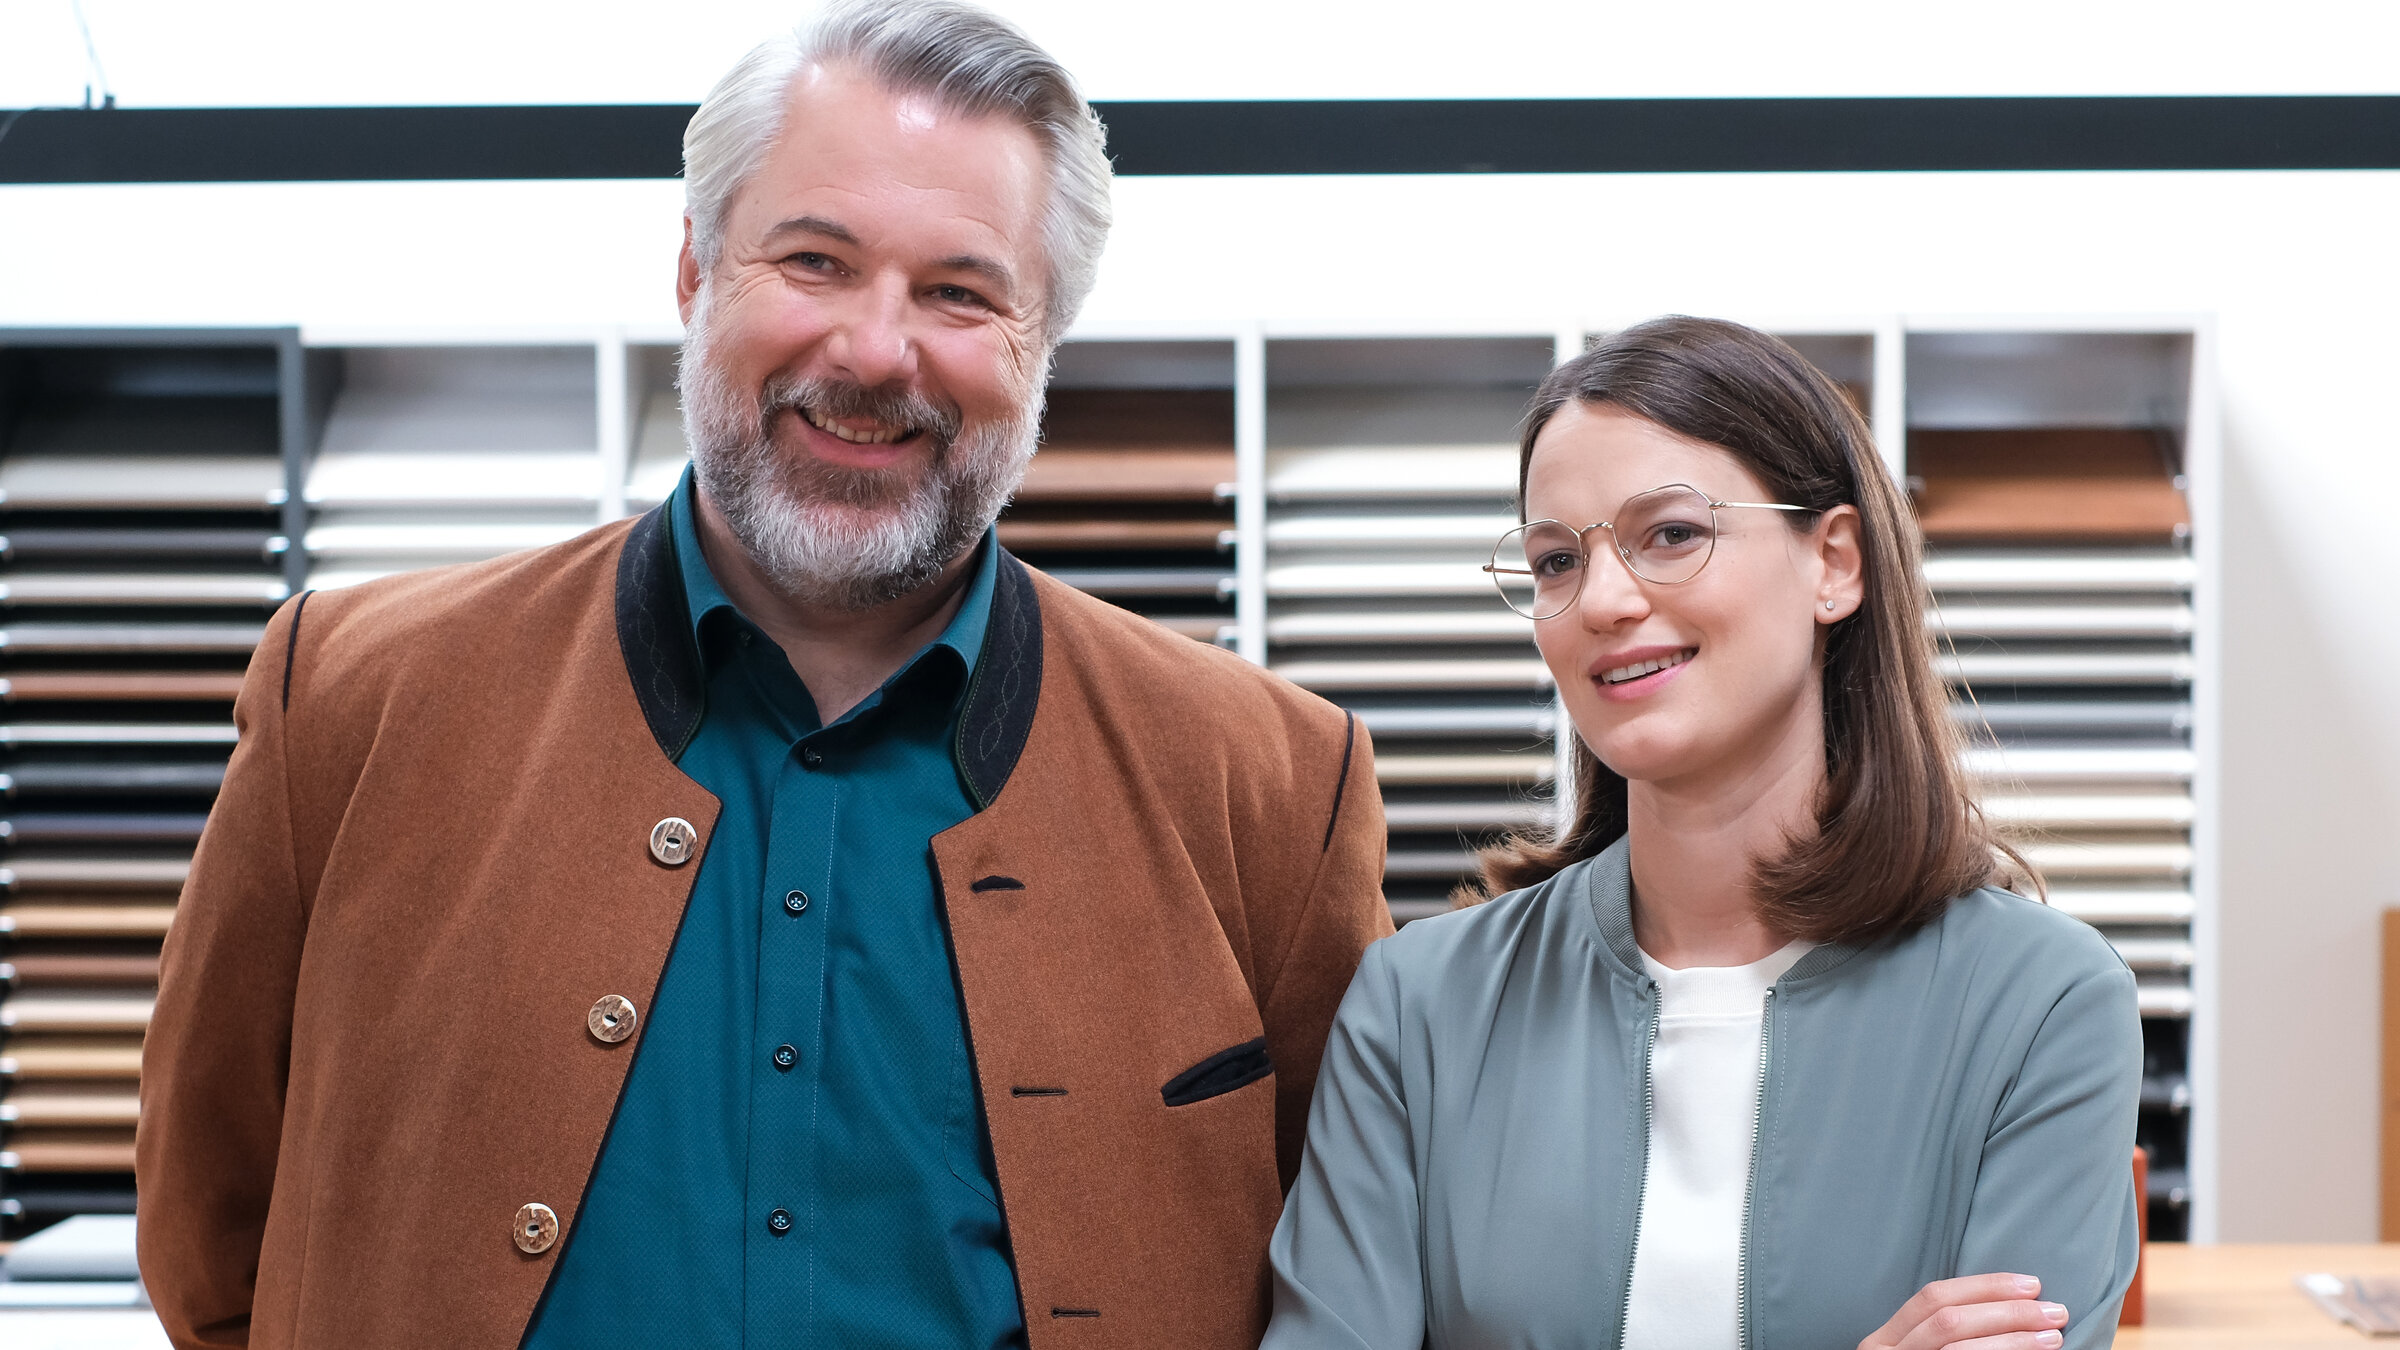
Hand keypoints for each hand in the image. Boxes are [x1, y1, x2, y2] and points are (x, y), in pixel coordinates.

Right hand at [1858, 1273, 2071, 1349]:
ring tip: (2053, 1337)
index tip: (2031, 1284)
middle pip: (1950, 1321)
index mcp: (1882, 1343)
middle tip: (2054, 1312)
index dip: (1984, 1287)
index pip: (1933, 1298)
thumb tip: (2011, 1307)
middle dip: (2007, 1311)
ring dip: (2013, 1338)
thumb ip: (1947, 1339)